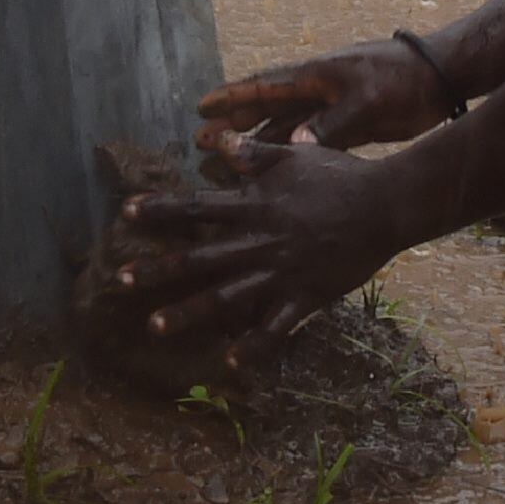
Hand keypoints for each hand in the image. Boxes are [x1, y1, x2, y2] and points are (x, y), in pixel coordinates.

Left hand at [108, 136, 419, 367]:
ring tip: (155, 326)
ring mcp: (280, 273)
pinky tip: (231, 363)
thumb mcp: (295, 156)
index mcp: (254, 204)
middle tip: (120, 280)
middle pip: (199, 259)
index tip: (125, 211)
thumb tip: (220, 140)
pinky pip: (274, 328)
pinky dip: (253, 347)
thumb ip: (255, 153)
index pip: (196, 207)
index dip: (160, 209)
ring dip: (188, 313)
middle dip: (157, 271)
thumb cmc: (340, 176)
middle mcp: (259, 241)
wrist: (384, 205)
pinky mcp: (303, 297)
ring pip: (225, 298)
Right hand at [197, 36, 450, 150]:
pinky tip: (273, 166)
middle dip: (233, 123)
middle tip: (199, 140)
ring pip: (283, 127)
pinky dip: (286, 151)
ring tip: (224, 158)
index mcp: (315, 76)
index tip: (202, 106)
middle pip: (265, 108)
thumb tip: (295, 146)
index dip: (232, 97)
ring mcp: (331, 107)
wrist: (441, 78)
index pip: (264, 85)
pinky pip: (307, 139)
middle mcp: (316, 90)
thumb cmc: (403, 81)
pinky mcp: (347, 123)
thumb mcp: (368, 102)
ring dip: (255, 140)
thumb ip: (332, 124)